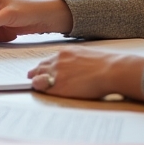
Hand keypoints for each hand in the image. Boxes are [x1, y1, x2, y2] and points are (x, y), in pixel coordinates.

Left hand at [28, 49, 143, 101]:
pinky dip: (40, 90)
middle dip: (35, 73)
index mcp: (65, 52)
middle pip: (40, 68)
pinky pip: (43, 88)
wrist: (111, 70)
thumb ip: (75, 60)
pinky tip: (40, 91)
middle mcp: (58, 61)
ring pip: (38, 77)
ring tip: (35, 85)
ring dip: (36, 81)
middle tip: (32, 78)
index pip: (48, 60)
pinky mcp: (58, 86)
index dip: (43, 66)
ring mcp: (57, 73)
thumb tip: (75, 66)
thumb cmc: (106, 64)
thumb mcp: (86, 55)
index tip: (41, 70)